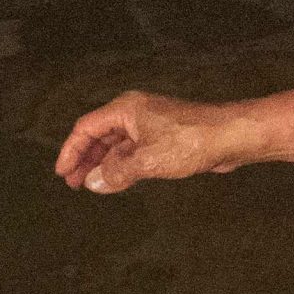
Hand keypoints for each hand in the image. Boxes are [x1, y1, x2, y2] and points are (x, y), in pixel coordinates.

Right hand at [55, 92, 251, 193]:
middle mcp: (134, 112)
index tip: (62, 173)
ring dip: (103, 163)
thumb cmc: (190, 141)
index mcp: (125, 109)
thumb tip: (94, 183)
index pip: (86, 128)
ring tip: (91, 184)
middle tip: (73, 183)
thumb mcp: (148, 161)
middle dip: (85, 158)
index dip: (71, 150)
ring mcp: (149, 123)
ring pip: (117, 143)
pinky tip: (117, 179)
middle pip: (99, 134)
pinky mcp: (163, 135)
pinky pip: (133, 149)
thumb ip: (117, 172)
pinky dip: (122, 163)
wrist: (230, 136)